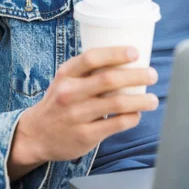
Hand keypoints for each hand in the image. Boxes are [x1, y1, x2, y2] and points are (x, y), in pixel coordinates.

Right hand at [8, 46, 157, 173]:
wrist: (36, 134)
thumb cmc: (59, 101)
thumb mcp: (65, 80)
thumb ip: (88, 71)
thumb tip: (127, 61)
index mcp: (66, 74)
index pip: (91, 58)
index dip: (115, 53)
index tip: (135, 52)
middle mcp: (70, 93)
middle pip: (109, 80)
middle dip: (136, 76)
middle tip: (152, 74)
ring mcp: (77, 115)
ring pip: (117, 103)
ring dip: (140, 100)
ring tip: (153, 99)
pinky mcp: (85, 135)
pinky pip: (115, 124)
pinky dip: (131, 118)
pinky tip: (137, 115)